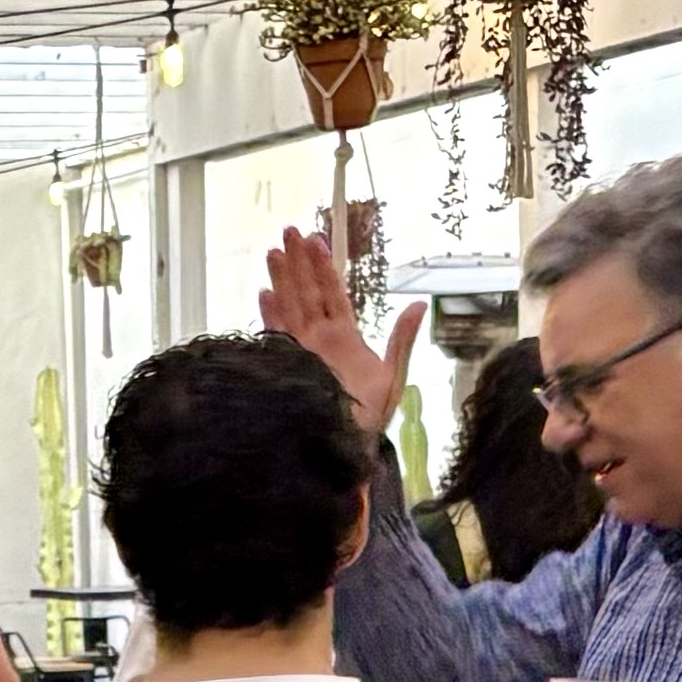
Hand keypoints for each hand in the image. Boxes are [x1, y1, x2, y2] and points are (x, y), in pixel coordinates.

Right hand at [255, 219, 422, 428]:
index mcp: (345, 337)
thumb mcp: (394, 376)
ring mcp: (301, 352)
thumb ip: (402, 340)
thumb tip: (419, 305)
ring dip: (281, 280)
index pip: (333, 294)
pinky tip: (262, 294)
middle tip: (289, 231)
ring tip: (272, 251)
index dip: (324, 267)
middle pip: (308, 293)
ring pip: (291, 307)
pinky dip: (270, 316)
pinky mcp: (288, 366)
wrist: (347, 450)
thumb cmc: (370, 419)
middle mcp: (320, 339)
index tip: (315, 240)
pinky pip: (277, 336)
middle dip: (298, 262)